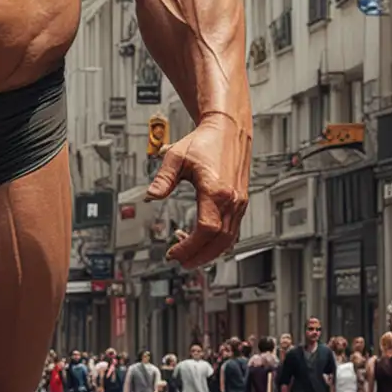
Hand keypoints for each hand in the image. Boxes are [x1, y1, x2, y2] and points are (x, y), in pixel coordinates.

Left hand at [147, 115, 248, 268]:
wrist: (228, 129)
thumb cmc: (205, 141)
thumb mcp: (176, 157)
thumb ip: (163, 179)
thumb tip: (150, 196)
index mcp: (216, 190)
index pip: (205, 229)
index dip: (189, 246)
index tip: (173, 253)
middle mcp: (232, 199)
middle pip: (219, 241)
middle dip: (199, 257)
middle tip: (180, 262)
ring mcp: (239, 201)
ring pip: (229, 239)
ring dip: (210, 252)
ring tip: (189, 256)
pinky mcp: (241, 201)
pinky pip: (233, 230)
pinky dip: (219, 242)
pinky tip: (203, 242)